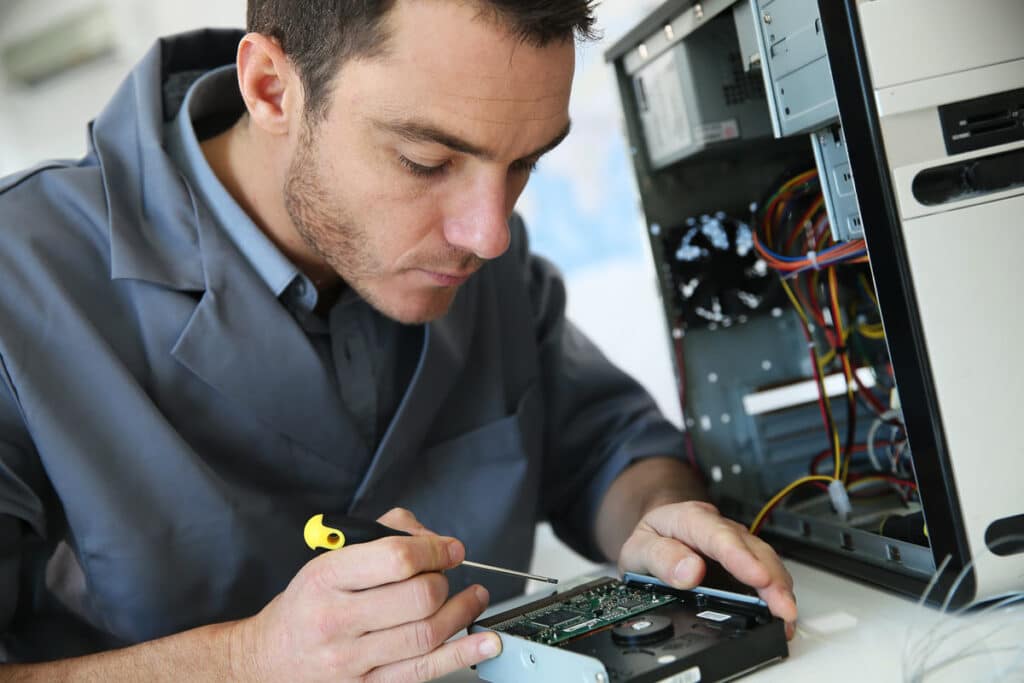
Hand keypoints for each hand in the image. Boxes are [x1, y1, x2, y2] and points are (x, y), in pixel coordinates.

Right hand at [233, 507, 501, 681]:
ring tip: (475, 597)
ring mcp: (352, 661)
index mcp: (326, 579)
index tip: (451, 549)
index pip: (395, 558)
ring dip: (463, 612)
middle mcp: (336, 621)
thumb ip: (383, 535)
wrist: (269, 660)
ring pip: (426, 635)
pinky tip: (485, 642)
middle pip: (417, 598)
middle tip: (452, 575)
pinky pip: (424, 671)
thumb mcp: (329, 558)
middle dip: (446, 581)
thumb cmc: (307, 605)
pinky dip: (462, 654)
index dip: (435, 550)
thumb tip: (434, 539)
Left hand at [617, 501, 797, 638]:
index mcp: (688, 518)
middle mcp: (717, 527)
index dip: (739, 557)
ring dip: (779, 587)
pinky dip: (776, 592)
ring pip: (765, 559)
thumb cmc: (650, 541)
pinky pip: (766, 571)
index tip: (757, 578)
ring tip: (785, 616)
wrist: (657, 535)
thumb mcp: (638, 549)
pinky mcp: (745, 558)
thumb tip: (689, 572)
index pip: (716, 534)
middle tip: (782, 608)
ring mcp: (735, 542)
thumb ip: (659, 557)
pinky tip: (781, 611)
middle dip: (771, 579)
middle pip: (751, 548)